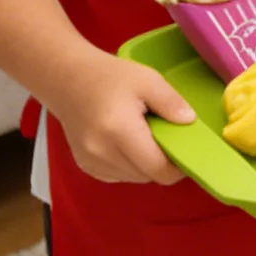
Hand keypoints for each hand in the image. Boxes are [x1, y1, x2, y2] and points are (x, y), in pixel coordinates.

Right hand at [45, 52, 192, 184]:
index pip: (158, 169)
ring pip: (135, 178)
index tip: (186, 152)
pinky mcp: (86, 166)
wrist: (66, 79)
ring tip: (144, 137)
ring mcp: (91, 162)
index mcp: (119, 130)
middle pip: (148, 176)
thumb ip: (171, 101)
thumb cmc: (109, 77)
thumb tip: (189, 122)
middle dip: (163, 163)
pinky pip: (119, 175)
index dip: (178, 167)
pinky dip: (130, 166)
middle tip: (167, 139)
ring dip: (146, 165)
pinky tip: (127, 144)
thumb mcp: (147, 79)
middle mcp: (102, 152)